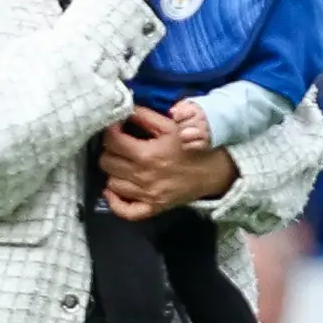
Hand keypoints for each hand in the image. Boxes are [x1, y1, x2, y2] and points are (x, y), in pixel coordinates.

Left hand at [98, 105, 236, 218]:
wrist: (214, 172)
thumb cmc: (192, 147)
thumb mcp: (170, 126)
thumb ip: (145, 116)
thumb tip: (123, 111)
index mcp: (147, 154)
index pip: (112, 141)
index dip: (110, 130)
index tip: (116, 127)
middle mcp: (144, 177)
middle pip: (107, 162)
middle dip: (110, 150)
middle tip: (120, 145)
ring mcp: (148, 195)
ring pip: (111, 183)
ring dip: (114, 172)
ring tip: (123, 164)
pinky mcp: (153, 207)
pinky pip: (125, 211)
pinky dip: (114, 201)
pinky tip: (113, 190)